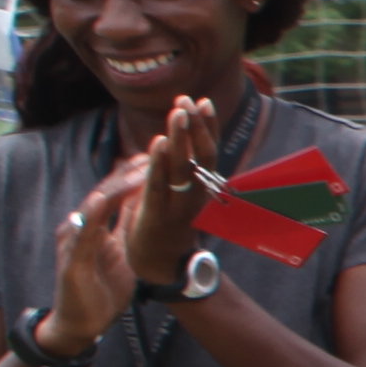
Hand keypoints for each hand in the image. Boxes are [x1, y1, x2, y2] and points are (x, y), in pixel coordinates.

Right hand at [42, 108, 205, 345]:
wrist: (80, 321)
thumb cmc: (101, 284)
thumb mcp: (121, 248)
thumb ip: (128, 223)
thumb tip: (147, 201)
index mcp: (98, 223)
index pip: (120, 190)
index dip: (142, 170)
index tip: (167, 149)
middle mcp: (83, 225)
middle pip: (109, 189)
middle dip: (133, 168)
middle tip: (158, 145)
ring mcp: (75, 240)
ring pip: (95, 204)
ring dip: (116, 183)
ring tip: (138, 164)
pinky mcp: (71, 259)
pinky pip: (81, 233)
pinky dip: (92, 214)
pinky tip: (102, 198)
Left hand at [112, 92, 212, 293]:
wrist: (158, 266)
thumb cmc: (163, 227)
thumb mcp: (175, 195)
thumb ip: (174, 170)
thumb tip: (170, 142)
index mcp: (201, 188)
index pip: (208, 152)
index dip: (207, 126)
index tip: (202, 100)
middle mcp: (196, 195)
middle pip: (202, 156)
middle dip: (196, 126)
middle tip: (187, 100)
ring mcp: (179, 206)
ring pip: (184, 167)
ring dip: (180, 137)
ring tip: (177, 111)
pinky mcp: (158, 216)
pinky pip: (160, 185)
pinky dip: (159, 163)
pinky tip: (157, 142)